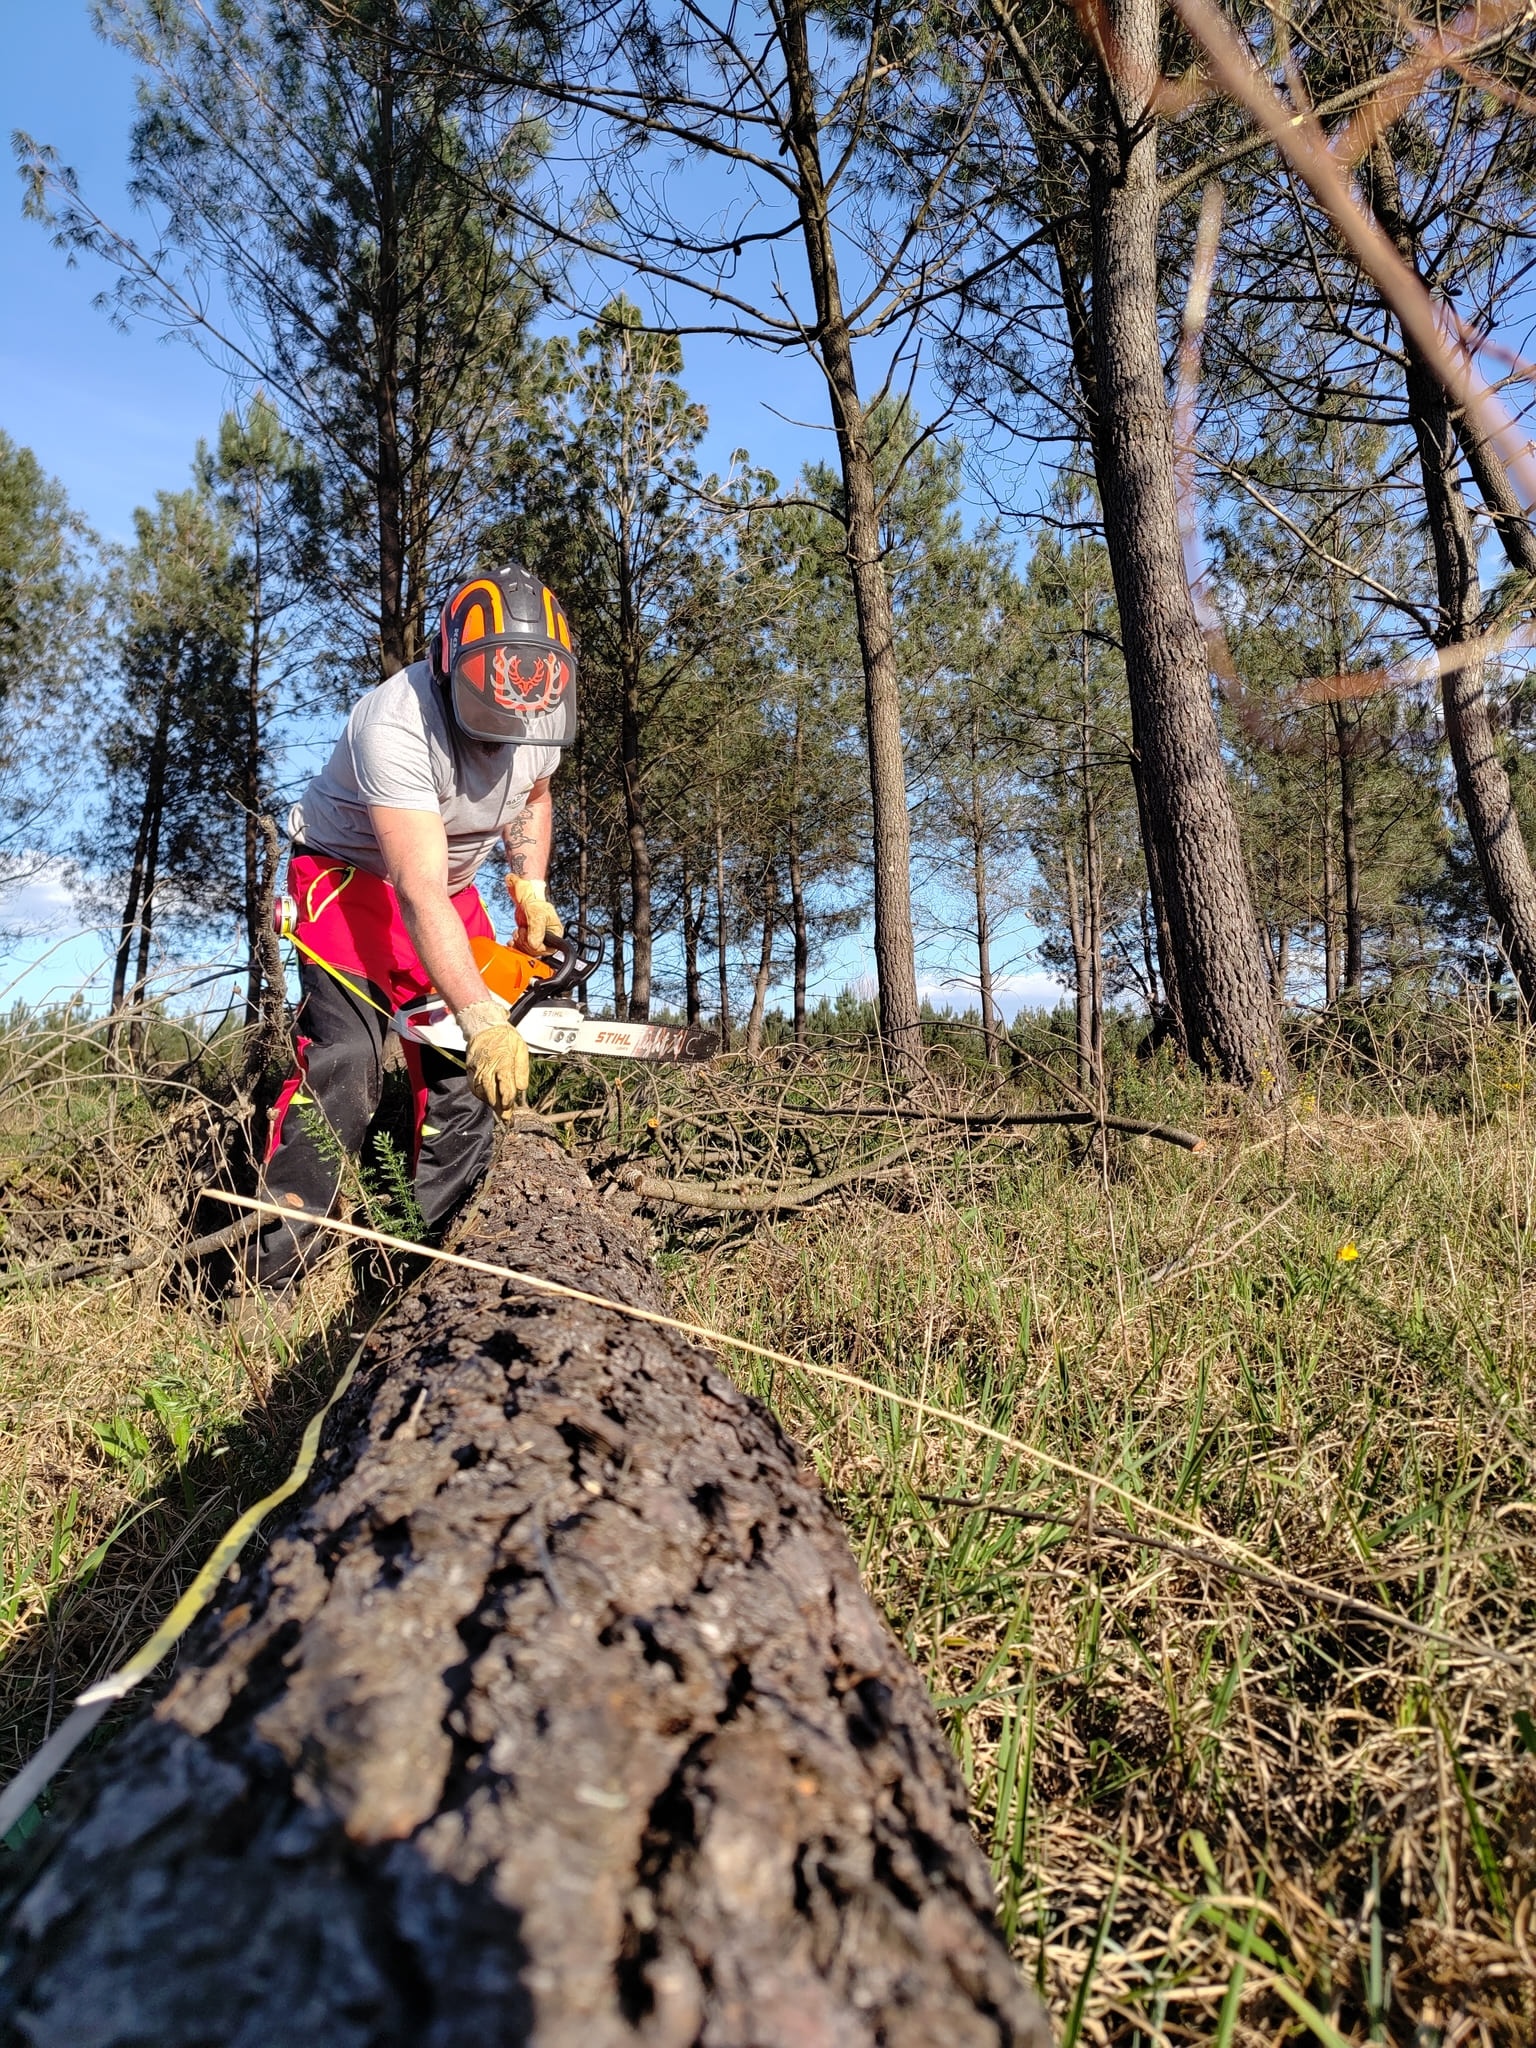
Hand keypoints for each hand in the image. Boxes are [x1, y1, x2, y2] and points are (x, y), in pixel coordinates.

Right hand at [457, 1002, 529, 1117]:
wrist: (484, 1025)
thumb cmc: (505, 1037)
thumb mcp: (521, 1049)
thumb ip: (522, 1069)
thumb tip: (522, 1087)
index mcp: (503, 1060)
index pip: (505, 1084)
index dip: (508, 1099)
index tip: (510, 1109)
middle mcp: (488, 1065)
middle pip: (491, 1091)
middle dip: (499, 1106)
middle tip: (505, 1117)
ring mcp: (477, 1067)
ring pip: (481, 1090)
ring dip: (489, 1102)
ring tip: (498, 1111)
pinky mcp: (470, 1068)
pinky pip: (473, 1086)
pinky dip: (480, 1095)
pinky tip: (487, 1099)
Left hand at [506, 874, 563, 955]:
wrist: (525, 898)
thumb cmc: (535, 902)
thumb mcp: (537, 915)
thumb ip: (536, 930)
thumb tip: (535, 945)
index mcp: (556, 934)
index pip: (548, 950)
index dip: (537, 947)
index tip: (529, 939)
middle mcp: (547, 938)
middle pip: (536, 952)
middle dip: (526, 943)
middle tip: (522, 932)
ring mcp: (536, 939)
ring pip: (527, 951)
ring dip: (519, 943)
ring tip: (518, 932)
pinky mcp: (527, 939)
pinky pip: (521, 948)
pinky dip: (515, 945)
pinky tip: (513, 940)